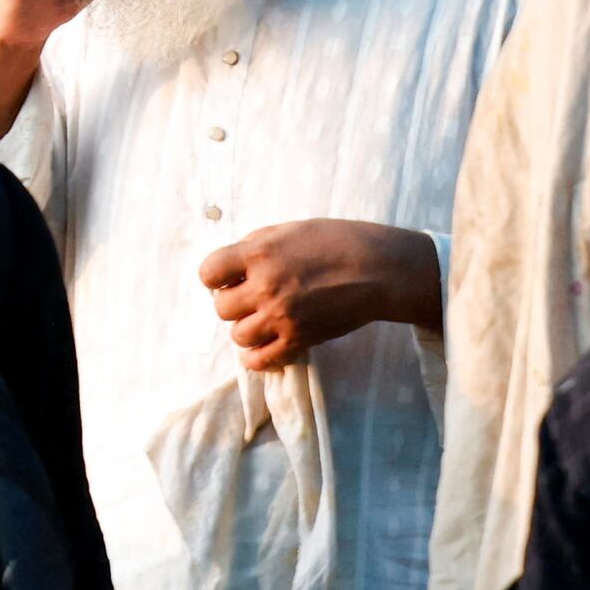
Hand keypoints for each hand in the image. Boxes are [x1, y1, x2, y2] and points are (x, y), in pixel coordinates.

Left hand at [196, 220, 439, 368]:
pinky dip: (258, 356)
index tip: (232, 277)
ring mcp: (281, 316)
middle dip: (235, 303)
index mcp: (259, 253)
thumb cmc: (339, 241)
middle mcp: (265, 286)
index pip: (208, 273)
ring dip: (249, 328)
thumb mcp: (291, 230)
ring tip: (267, 319)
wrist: (380, 269)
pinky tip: (267, 344)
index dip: (218, 276)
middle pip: (221, 308)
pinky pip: (260, 360)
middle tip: (255, 298)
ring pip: (238, 336)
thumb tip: (231, 266)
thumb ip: (256, 246)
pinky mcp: (299, 339)